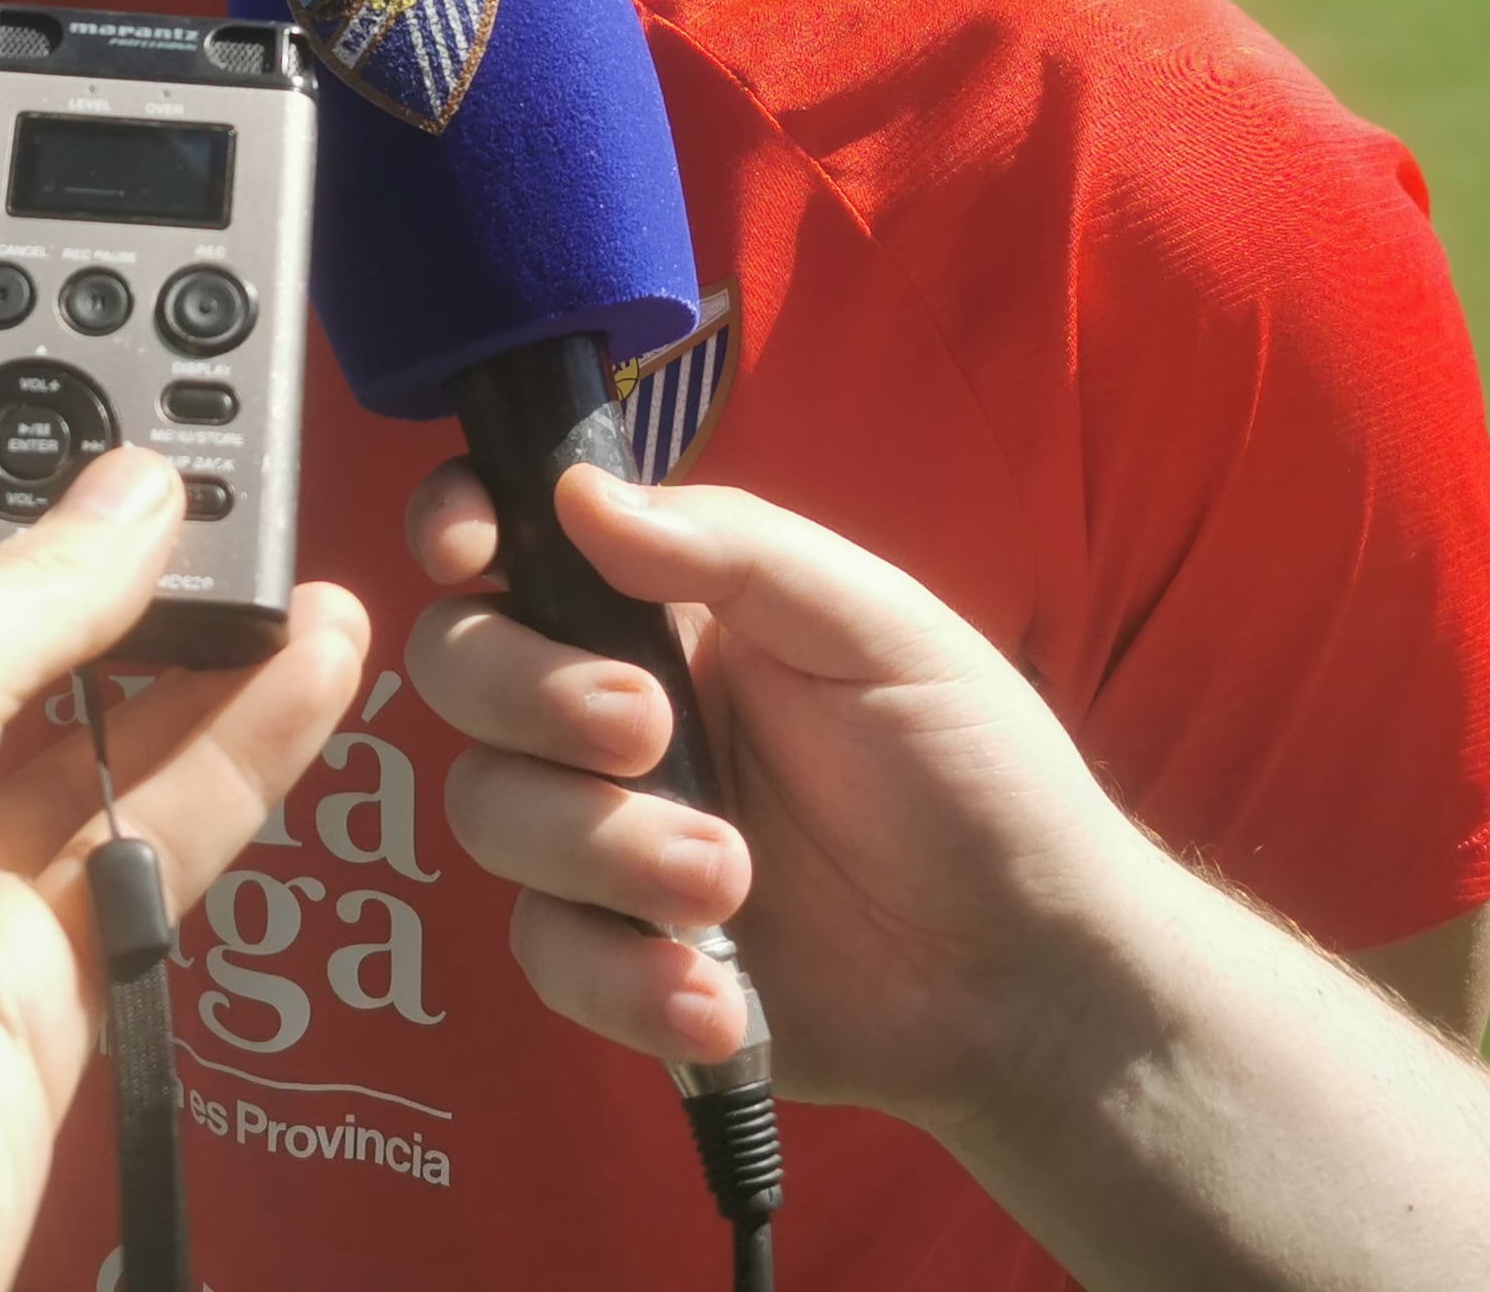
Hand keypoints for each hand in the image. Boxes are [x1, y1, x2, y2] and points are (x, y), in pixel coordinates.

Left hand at [0, 379, 370, 1291]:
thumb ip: (25, 585)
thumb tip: (137, 491)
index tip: (11, 344)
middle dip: (81, 530)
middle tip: (190, 438)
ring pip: (90, 722)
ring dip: (194, 632)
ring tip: (288, 533)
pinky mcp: (36, 978)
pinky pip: (158, 834)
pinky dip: (244, 747)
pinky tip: (315, 660)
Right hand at [405, 460, 1153, 1127]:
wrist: (1029, 969)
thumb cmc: (971, 769)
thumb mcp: (878, 626)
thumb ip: (732, 548)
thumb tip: (577, 495)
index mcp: (667, 610)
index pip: (516, 542)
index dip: (460, 527)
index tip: (469, 554)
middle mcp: (610, 711)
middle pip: (463, 670)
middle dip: (530, 694)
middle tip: (651, 733)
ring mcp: (603, 837)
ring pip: (492, 813)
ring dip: (601, 848)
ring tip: (730, 880)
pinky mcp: (617, 957)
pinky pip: (547, 955)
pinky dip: (623, 977)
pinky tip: (717, 995)